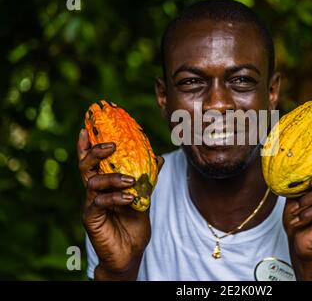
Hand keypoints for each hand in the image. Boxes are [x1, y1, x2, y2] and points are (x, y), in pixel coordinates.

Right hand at [77, 128, 163, 279]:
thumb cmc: (134, 223)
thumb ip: (147, 177)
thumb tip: (158, 157)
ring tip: (131, 180)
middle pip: (85, 166)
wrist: (131, 251)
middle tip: (112, 145)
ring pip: (92, 182)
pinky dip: (115, 197)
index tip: (86, 127)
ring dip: (112, 178)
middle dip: (95, 152)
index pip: (92, 161)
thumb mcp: (143, 196)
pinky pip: (99, 202)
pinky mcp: (91, 218)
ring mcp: (91, 204)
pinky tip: (129, 198)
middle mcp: (94, 191)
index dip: (87, 145)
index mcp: (104, 183)